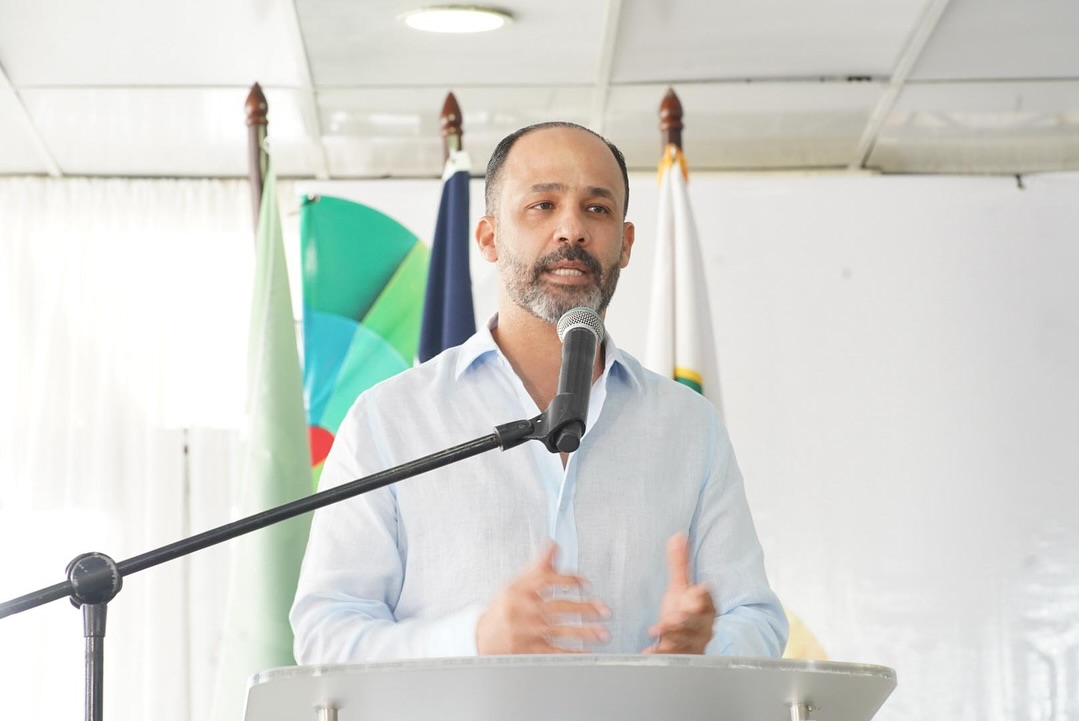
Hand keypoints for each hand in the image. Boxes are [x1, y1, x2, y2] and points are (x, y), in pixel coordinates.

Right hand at [477, 542, 610, 654]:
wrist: (481, 637)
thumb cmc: (504, 608)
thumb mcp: (517, 583)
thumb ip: (539, 567)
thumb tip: (554, 545)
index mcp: (520, 590)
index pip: (546, 580)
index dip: (569, 581)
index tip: (587, 584)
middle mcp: (522, 610)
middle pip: (558, 607)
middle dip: (584, 608)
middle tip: (604, 610)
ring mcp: (525, 631)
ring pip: (559, 630)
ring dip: (584, 632)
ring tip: (602, 633)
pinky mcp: (526, 650)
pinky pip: (552, 652)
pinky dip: (570, 653)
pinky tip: (586, 652)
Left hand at [644, 533, 715, 654]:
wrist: (682, 638)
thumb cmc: (683, 609)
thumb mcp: (680, 586)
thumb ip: (679, 563)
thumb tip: (678, 535)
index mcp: (705, 606)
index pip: (707, 600)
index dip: (703, 595)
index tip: (698, 589)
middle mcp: (702, 626)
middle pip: (696, 623)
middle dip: (686, 620)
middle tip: (674, 617)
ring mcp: (693, 642)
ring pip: (685, 641)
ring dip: (672, 636)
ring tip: (656, 631)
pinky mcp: (681, 655)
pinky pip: (672, 657)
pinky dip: (660, 655)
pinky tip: (649, 652)